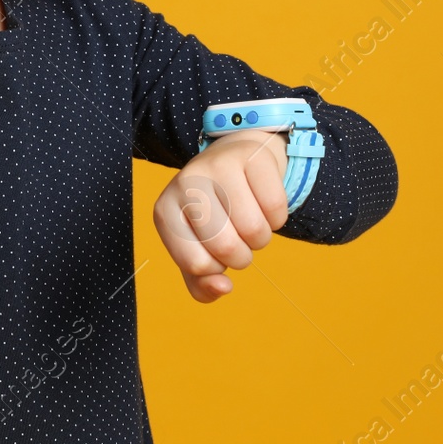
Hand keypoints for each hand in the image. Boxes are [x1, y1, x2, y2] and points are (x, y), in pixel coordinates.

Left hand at [152, 128, 289, 302]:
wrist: (234, 161)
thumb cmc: (214, 214)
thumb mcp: (198, 249)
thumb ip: (202, 284)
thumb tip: (223, 287)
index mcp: (165, 211)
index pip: (197, 264)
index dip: (216, 268)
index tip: (214, 251)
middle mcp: (185, 183)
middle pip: (226, 246)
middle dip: (242, 257)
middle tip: (238, 240)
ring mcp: (218, 165)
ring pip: (254, 229)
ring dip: (261, 238)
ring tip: (251, 222)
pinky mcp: (251, 156)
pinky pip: (276, 207)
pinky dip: (277, 218)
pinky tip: (264, 204)